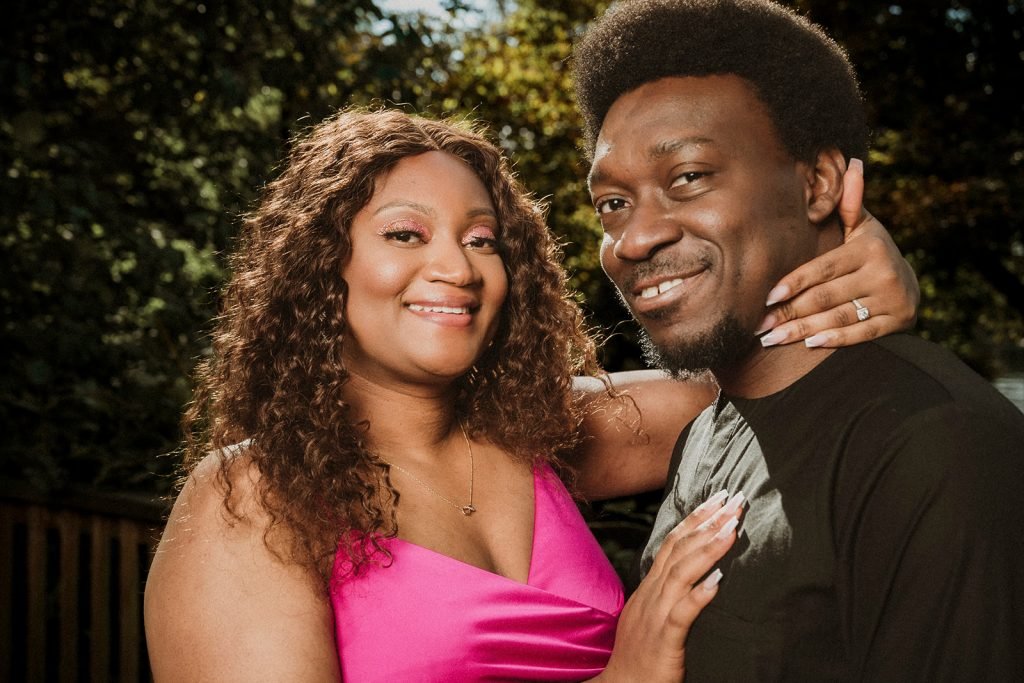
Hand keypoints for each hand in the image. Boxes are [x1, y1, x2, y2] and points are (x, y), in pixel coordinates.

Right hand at [596, 490, 743, 682]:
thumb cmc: (641, 652)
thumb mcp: (651, 611)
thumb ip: (668, 589)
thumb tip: (696, 570)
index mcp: (651, 585)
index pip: (673, 541)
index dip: (695, 517)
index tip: (718, 498)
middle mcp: (652, 593)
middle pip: (679, 548)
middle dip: (708, 521)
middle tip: (734, 499)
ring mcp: (656, 614)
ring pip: (681, 574)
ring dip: (708, 549)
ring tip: (731, 528)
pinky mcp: (664, 640)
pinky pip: (681, 614)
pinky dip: (699, 595)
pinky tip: (717, 581)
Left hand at [756, 158, 919, 347]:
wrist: (907, 282)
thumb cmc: (869, 251)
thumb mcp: (862, 225)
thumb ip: (849, 203)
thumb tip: (851, 163)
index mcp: (868, 247)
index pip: (823, 268)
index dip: (795, 283)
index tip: (767, 297)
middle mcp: (882, 271)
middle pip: (826, 296)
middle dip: (789, 313)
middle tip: (758, 326)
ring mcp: (891, 298)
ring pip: (840, 317)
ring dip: (803, 331)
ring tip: (772, 339)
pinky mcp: (897, 321)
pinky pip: (862, 334)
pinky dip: (835, 339)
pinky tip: (808, 345)